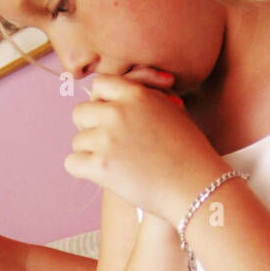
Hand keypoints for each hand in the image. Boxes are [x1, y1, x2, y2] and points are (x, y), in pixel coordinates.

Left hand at [65, 69, 218, 223]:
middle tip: (107, 143)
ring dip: (90, 152)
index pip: (99, 84)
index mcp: (136, 95)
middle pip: (81, 113)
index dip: (102, 101)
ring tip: (113, 163)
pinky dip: (82, 170)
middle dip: (91, 128)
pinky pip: (72, 163)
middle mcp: (118, 113)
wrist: (197, 186)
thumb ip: (145, 100)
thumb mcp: (172, 112)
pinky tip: (99, 174)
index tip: (111, 116)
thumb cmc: (190, 153)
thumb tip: (117, 99)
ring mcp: (107, 139)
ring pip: (77, 140)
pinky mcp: (101, 167)